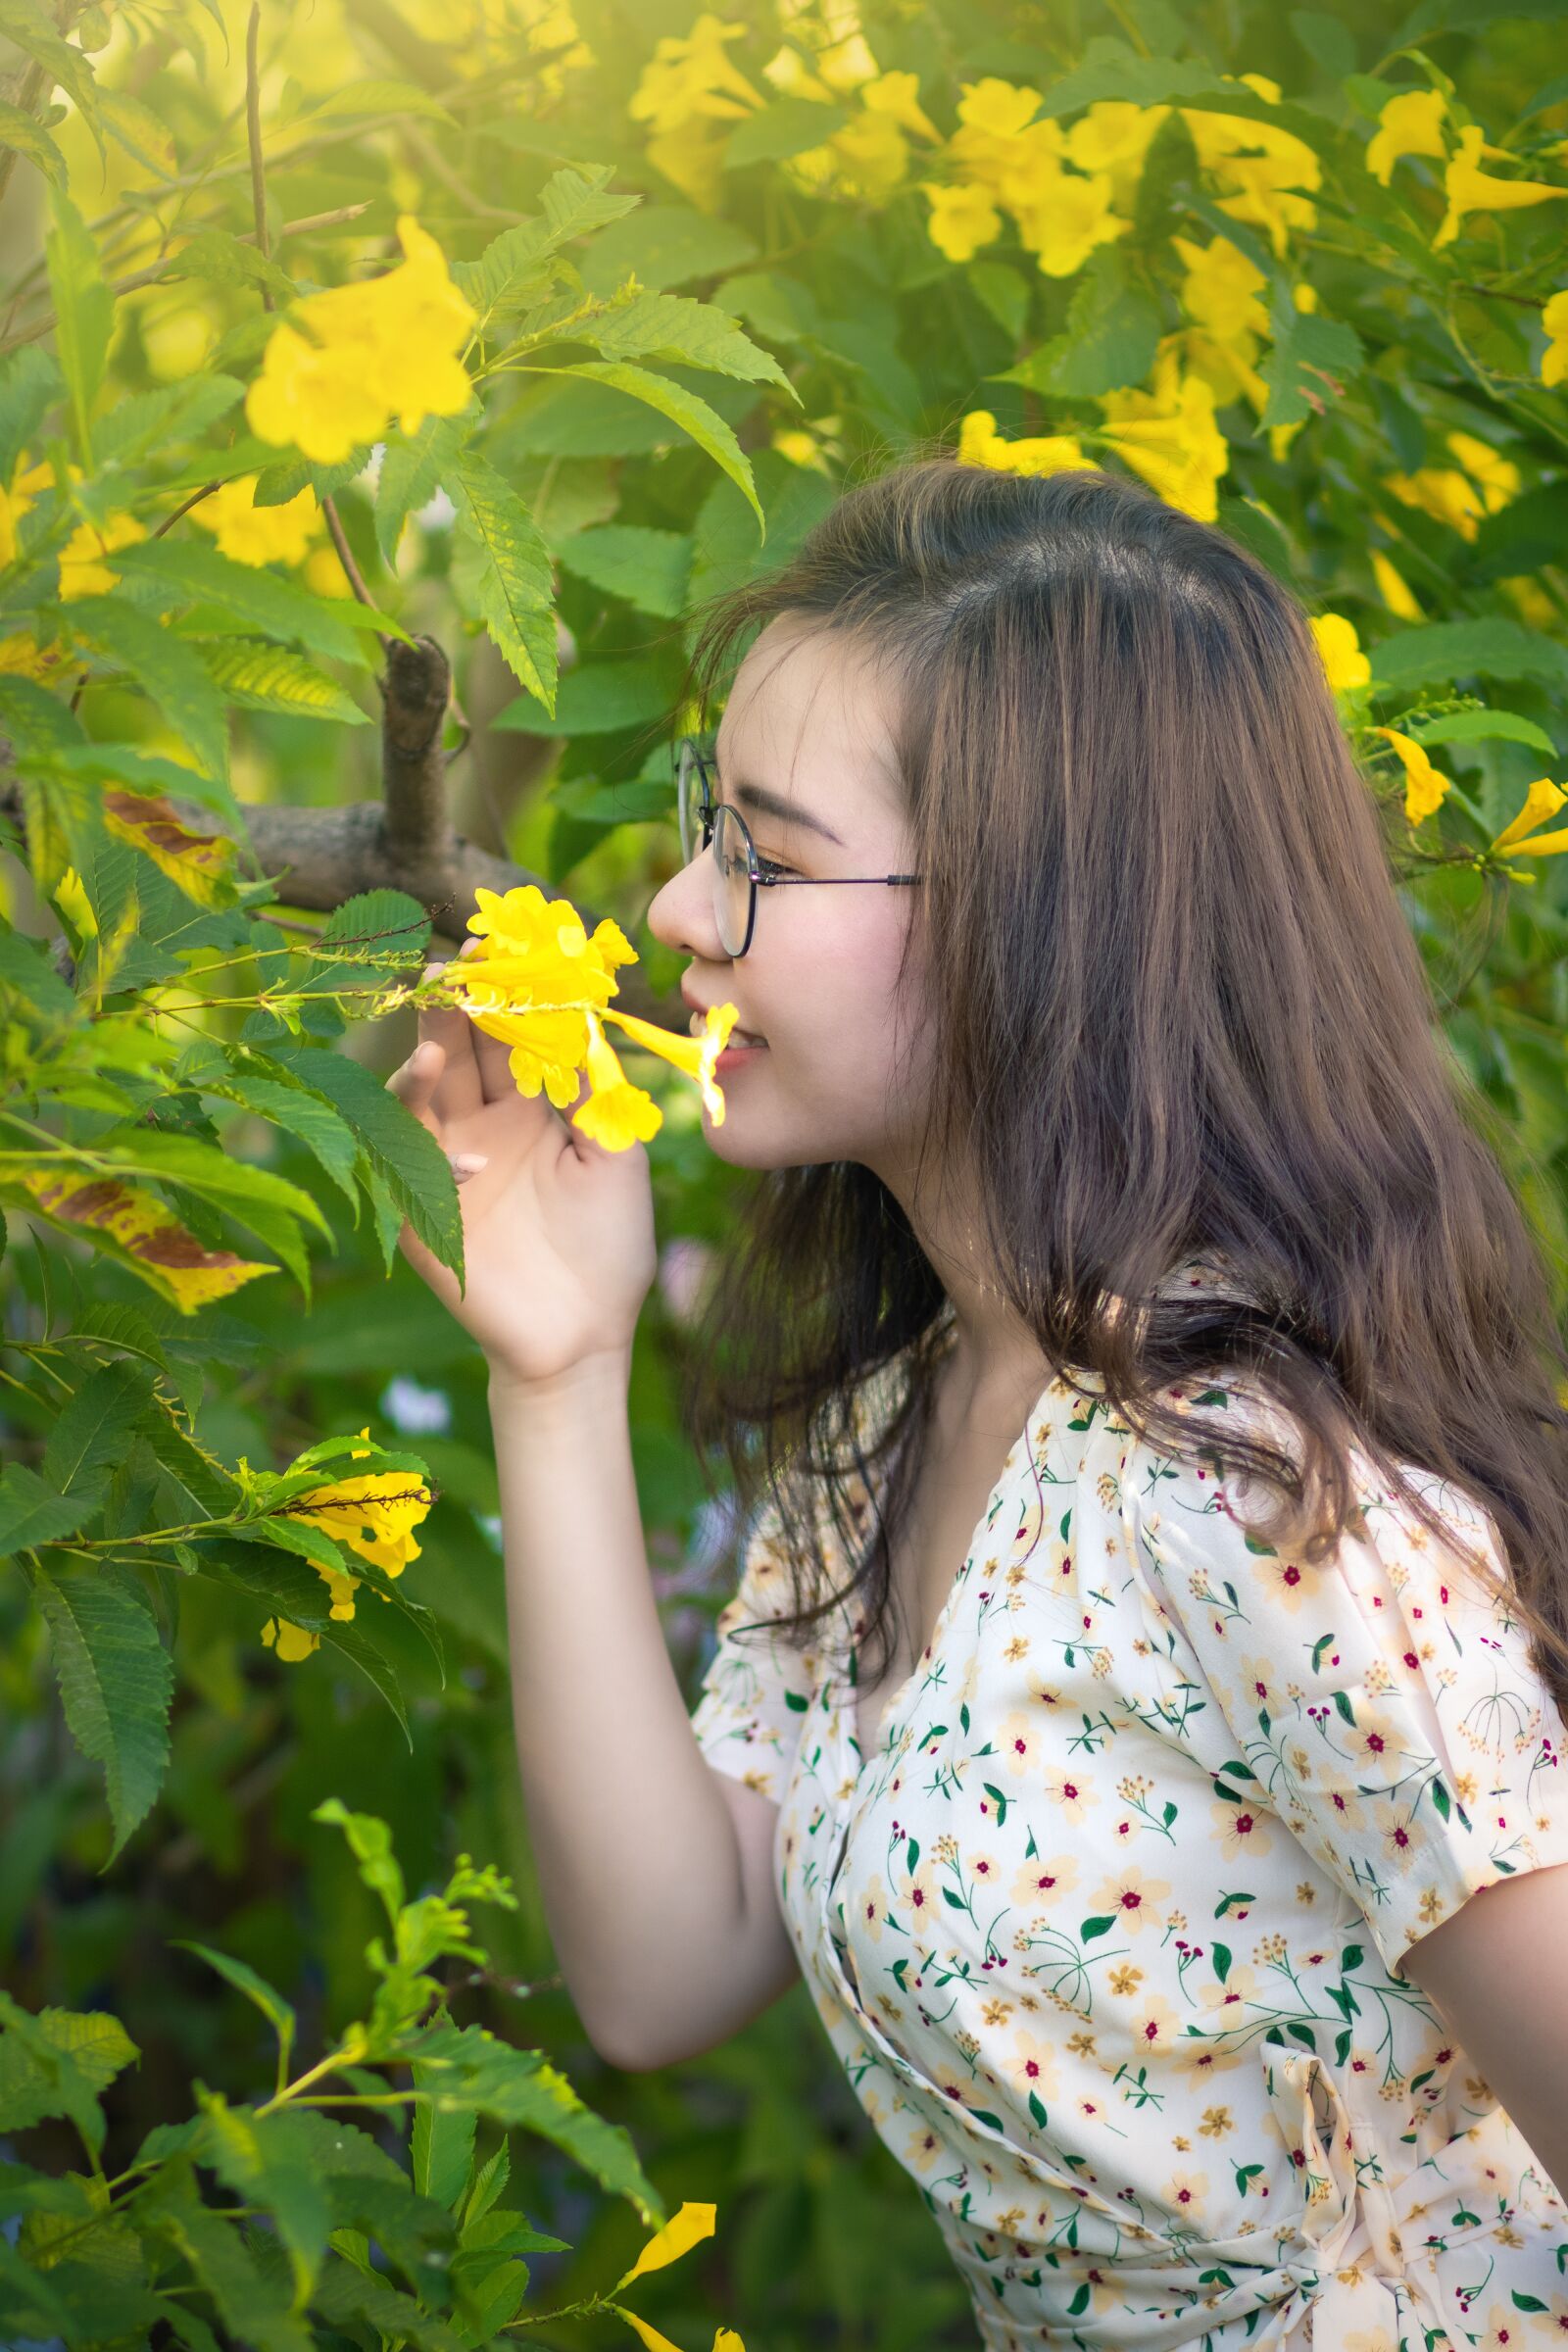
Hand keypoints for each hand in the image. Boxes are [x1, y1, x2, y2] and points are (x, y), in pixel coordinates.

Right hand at [385, 951, 657, 1387]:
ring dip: (423, 1061)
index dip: (505, 991)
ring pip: (422, 1093)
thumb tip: (576, 1013)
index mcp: (534, 1104)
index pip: (512, 1032)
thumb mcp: (614, 1153)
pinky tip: (471, 1154)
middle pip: (460, 1047)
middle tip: (448, 961)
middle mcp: (486, 1121)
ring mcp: (448, 1160)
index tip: (501, 945)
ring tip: (436, 1038)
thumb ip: (592, 1088)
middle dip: (452, 1005)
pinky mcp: (422, 1208)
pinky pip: (409, 1159)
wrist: (583, 1336)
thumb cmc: (609, 1244)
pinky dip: (428, 1145)